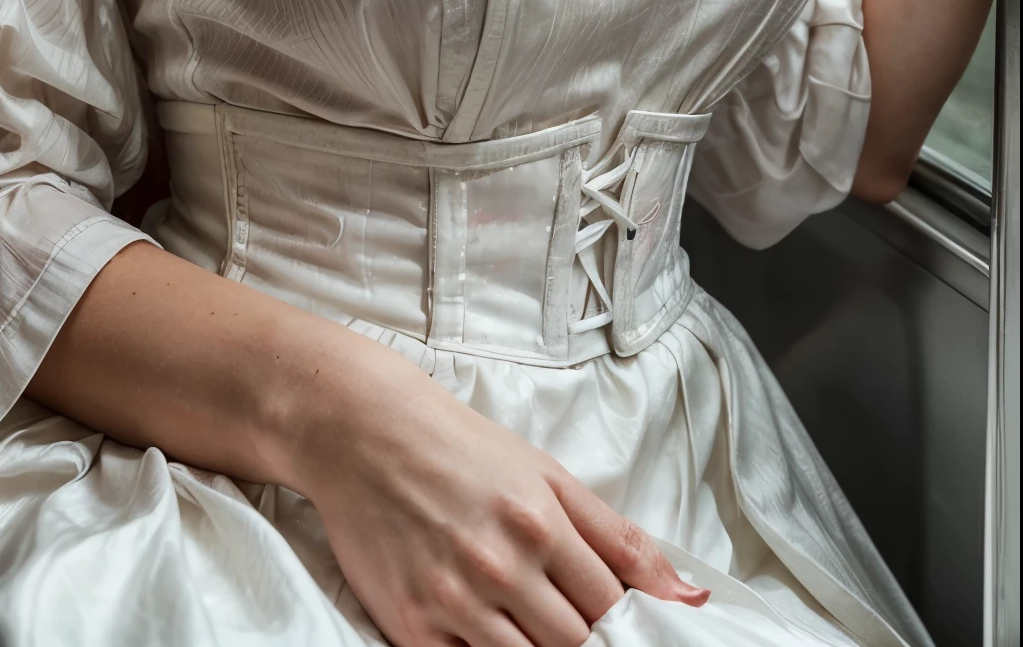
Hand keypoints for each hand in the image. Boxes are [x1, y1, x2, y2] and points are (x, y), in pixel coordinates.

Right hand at [293, 346, 706, 645]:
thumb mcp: (546, 473)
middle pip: (576, 645)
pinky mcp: (411, 625)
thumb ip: (621, 538)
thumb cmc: (459, 446)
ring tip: (532, 622)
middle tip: (573, 622)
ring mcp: (454, 600)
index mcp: (542, 521)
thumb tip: (693, 598)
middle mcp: (501, 564)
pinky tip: (490, 634)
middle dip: (586, 643)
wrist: (361, 429)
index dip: (627, 626)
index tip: (623, 626)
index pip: (614, 608)